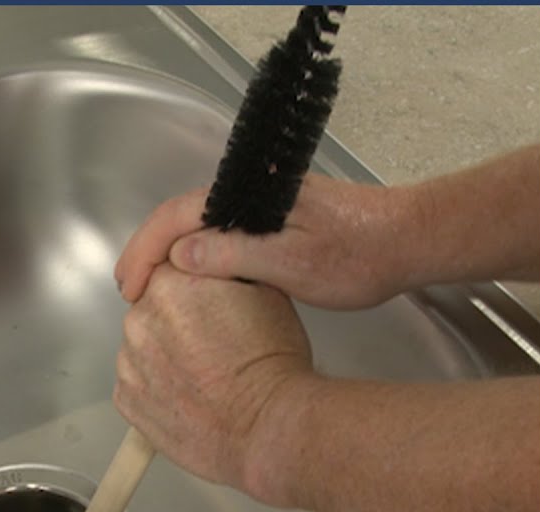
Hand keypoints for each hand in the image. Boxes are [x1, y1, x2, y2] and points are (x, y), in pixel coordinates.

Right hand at [114, 175, 415, 309]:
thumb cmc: (358, 255)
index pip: (177, 217)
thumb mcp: (293, 262)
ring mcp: (260, 206)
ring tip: (149, 288)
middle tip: (130, 290)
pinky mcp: (273, 221)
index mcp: (248, 196)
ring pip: (197, 226)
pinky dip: (194, 256)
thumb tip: (180, 256)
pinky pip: (219, 234)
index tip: (130, 286)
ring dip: (168, 255)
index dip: (145, 251)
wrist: (409, 240)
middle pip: (179, 217)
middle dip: (148, 252)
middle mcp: (249, 194)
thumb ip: (235, 255)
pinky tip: (189, 281)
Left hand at [114, 265, 312, 500]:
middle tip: (214, 342)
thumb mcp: (264, 290)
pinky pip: (136, 382)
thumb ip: (224, 268)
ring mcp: (128, 361)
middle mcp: (140, 319)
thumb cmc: (272, 363)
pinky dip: (156, 385)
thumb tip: (213, 260)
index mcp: (169, 283)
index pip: (167, 267)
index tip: (210, 304)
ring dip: (164, 353)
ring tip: (204, 373)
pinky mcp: (125, 398)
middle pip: (151, 306)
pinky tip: (189, 393)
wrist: (267, 426)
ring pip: (142, 345)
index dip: (193, 285)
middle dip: (178, 319)